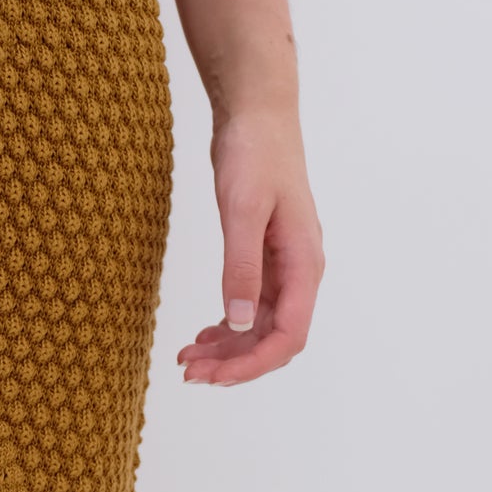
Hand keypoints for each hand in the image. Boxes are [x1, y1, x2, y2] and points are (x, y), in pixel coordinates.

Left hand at [176, 107, 323, 386]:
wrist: (257, 113)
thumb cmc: (255, 153)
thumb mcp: (241, 210)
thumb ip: (241, 267)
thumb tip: (237, 323)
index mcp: (304, 264)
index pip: (289, 335)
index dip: (253, 364)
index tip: (214, 377)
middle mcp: (300, 271)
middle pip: (274, 338)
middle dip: (234, 363)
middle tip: (189, 372)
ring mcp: (284, 266)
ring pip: (260, 326)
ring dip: (228, 349)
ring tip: (188, 359)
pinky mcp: (266, 256)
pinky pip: (252, 306)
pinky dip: (228, 326)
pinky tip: (204, 334)